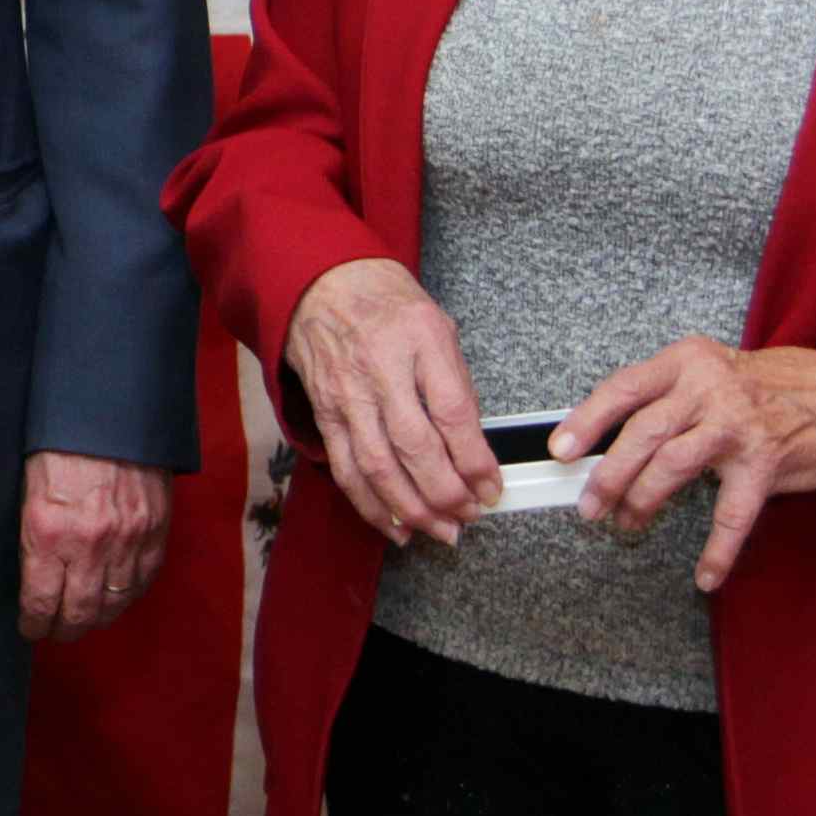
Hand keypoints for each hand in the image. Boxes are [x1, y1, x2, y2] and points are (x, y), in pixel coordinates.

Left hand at [19, 452, 168, 640]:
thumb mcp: (28, 491)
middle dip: (63, 630)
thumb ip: (33, 537)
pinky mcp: (155, 533)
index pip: (40, 601)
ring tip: (83, 622)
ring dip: (96, 619)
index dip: (33, 624)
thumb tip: (31, 578)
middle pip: (78, 613)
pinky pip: (142, 582)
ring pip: (114, 604)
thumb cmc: (59, 445)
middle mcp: (89, 543)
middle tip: (55, 633)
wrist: (111, 412)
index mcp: (48, 530)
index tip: (30, 629)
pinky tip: (114, 599)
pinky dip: (127, 597)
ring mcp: (127, 540)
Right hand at [287, 258, 502, 547]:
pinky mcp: (325, 415)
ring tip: (441, 531)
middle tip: (471, 516)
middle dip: (447, 493)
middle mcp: (381, 370)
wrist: (322, 285)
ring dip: (412, 508)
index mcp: (420, 340)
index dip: (475, 460)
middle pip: (414, 447)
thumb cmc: (388, 306)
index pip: (452, 413)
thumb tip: (474, 450)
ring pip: (377, 467)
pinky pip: (346, 469)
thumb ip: (456, 386)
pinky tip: (396, 526)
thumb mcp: (438, 328)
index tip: (493, 487)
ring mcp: (347, 395)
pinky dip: (371, 505)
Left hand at [555, 339, 815, 593]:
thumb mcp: (710, 374)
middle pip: (644, 432)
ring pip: (674, 466)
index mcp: (688, 360)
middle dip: (609, 474)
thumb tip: (607, 444)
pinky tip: (706, 575)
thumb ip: (666, 400)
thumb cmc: (767, 388)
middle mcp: (711, 387)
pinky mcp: (768, 461)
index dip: (588, 420)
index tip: (562, 450)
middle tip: (589, 505)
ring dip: (643, 501)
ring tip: (627, 524)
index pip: (624, 387)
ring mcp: (740, 424)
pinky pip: (734, 514)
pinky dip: (717, 550)